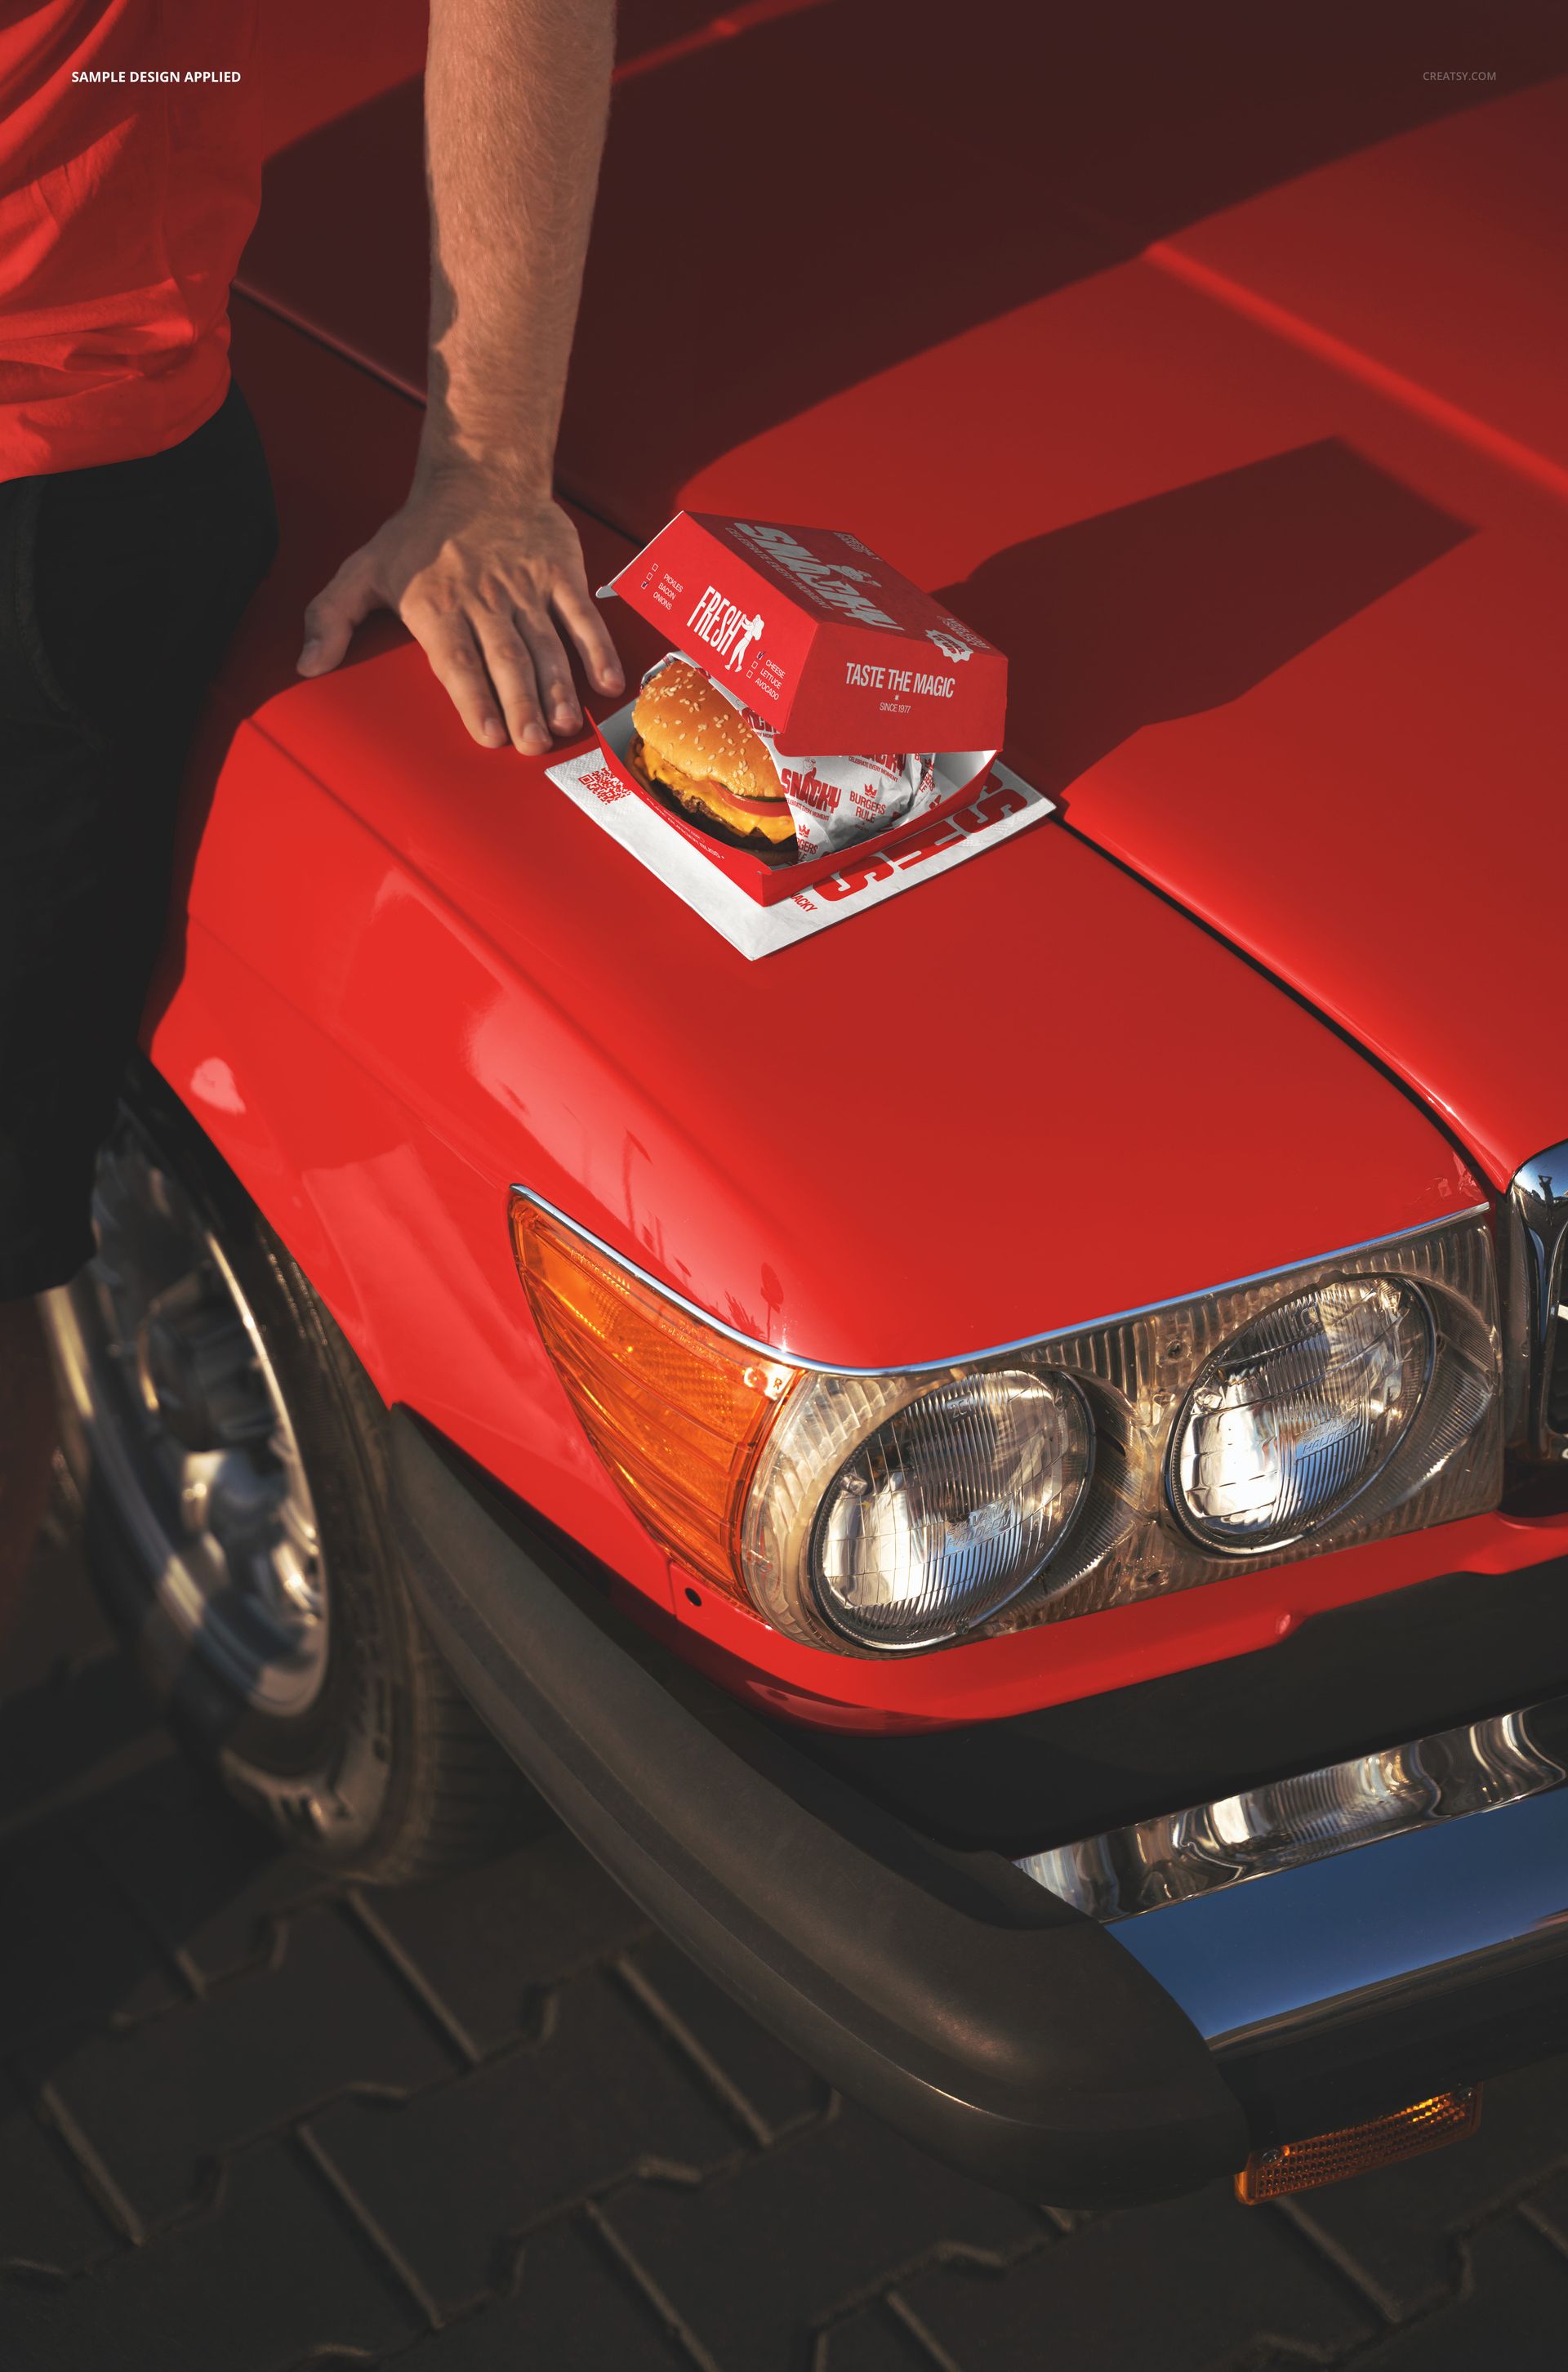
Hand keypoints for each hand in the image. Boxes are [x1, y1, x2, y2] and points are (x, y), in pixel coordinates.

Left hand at [296, 470, 624, 753]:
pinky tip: (606, 683)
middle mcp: (484, 598)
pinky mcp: (560, 573)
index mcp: (437, 603)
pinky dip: (597, 649)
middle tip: (532, 744)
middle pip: (505, 658)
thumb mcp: (363, 569)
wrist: (479, 473)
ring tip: (562, 724)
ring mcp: (526, 586)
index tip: (489, 734)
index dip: (474, 698)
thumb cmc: (419, 533)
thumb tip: (305, 665)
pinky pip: (581, 616)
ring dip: (556, 686)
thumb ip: (330, 618)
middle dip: (521, 703)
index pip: (457, 659)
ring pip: (545, 643)